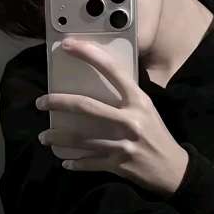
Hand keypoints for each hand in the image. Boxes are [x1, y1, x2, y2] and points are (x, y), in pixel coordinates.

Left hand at [35, 38, 188, 195]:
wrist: (172, 168)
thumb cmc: (156, 134)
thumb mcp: (146, 109)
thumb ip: (124, 97)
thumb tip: (95, 86)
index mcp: (138, 101)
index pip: (111, 70)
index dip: (88, 54)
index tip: (67, 45)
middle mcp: (129, 120)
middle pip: (85, 106)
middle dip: (58, 102)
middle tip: (40, 102)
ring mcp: (122, 144)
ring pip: (80, 139)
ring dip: (57, 137)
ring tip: (44, 136)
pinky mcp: (117, 164)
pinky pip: (88, 163)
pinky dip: (74, 162)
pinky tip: (65, 160)